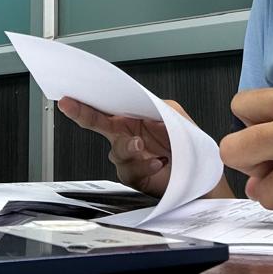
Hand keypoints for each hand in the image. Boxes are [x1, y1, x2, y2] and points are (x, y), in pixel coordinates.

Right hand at [57, 96, 190, 197]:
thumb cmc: (190, 146)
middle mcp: (128, 135)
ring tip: (141, 145)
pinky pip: (130, 171)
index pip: (109, 105)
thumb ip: (158, 108)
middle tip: (70, 105)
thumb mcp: (176, 117)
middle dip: (82, 113)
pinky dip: (144, 165)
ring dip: (128, 146)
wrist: (202, 178)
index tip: (72, 95)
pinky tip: (157, 162)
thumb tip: (142, 102)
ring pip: (117, 150)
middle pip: (100, 123)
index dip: (89, 100)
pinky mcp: (135, 177)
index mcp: (135, 117)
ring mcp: (130, 156)